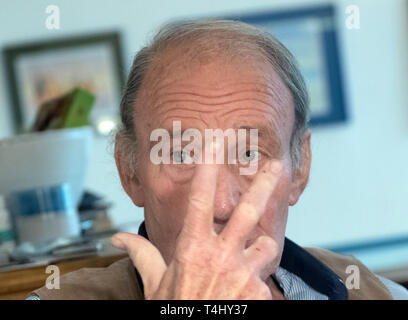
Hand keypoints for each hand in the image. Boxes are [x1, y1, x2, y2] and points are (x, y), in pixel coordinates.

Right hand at [111, 160, 281, 299]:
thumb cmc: (174, 308)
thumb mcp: (153, 282)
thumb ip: (141, 254)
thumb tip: (116, 238)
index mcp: (193, 247)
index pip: (200, 199)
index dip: (207, 169)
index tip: (214, 144)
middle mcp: (221, 255)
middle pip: (248, 211)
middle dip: (263, 185)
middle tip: (276, 166)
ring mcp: (243, 273)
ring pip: (266, 245)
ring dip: (260, 249)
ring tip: (249, 259)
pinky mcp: (259, 293)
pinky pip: (266, 279)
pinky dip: (258, 282)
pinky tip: (245, 293)